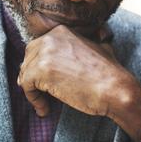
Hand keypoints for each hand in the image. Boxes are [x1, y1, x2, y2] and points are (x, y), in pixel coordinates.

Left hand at [18, 25, 140, 141]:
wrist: (115, 88)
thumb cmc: (110, 73)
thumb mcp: (98, 46)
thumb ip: (83, 44)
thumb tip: (86, 44)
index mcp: (61, 31)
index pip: (39, 47)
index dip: (39, 65)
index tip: (43, 80)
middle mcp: (50, 38)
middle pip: (28, 58)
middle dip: (31, 75)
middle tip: (38, 92)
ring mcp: (44, 54)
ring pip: (25, 73)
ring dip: (32, 90)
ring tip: (43, 104)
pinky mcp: (40, 71)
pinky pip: (26, 86)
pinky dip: (33, 100)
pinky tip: (44, 109)